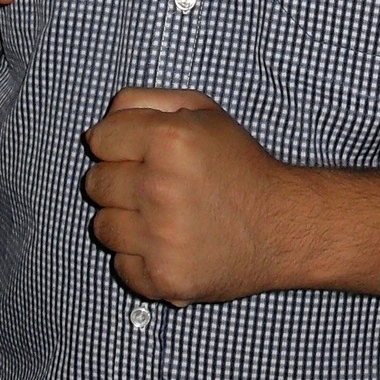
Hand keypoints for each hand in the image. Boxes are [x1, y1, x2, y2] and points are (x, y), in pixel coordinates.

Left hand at [82, 89, 300, 304]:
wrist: (284, 227)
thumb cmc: (241, 166)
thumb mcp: (204, 112)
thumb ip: (146, 101)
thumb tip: (100, 124)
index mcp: (170, 139)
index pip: (99, 138)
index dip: (118, 144)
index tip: (141, 153)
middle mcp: (160, 187)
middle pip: (95, 183)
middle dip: (119, 182)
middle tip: (157, 186)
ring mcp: (161, 237)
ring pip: (102, 227)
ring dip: (126, 222)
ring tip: (163, 218)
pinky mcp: (164, 277)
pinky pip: (121, 266)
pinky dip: (141, 259)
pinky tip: (169, 246)